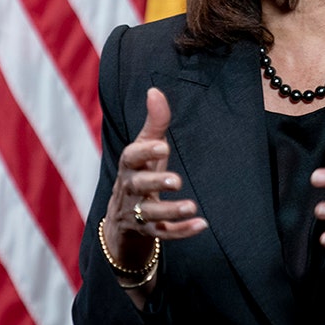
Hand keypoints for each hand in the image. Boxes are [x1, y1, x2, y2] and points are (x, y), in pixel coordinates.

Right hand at [103, 88, 206, 278]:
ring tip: (192, 206)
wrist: (121, 219)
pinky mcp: (148, 232)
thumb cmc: (140, 174)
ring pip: (150, 214)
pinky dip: (181, 231)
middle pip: (138, 186)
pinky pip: (163, 233)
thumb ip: (154, 123)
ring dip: (171, 210)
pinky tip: (202, 224)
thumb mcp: (146, 148)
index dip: (145, 152)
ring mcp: (137, 213)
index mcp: (130, 167)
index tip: (163, 146)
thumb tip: (154, 90)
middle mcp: (130, 189)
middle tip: (176, 181)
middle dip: (155, 183)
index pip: (131, 157)